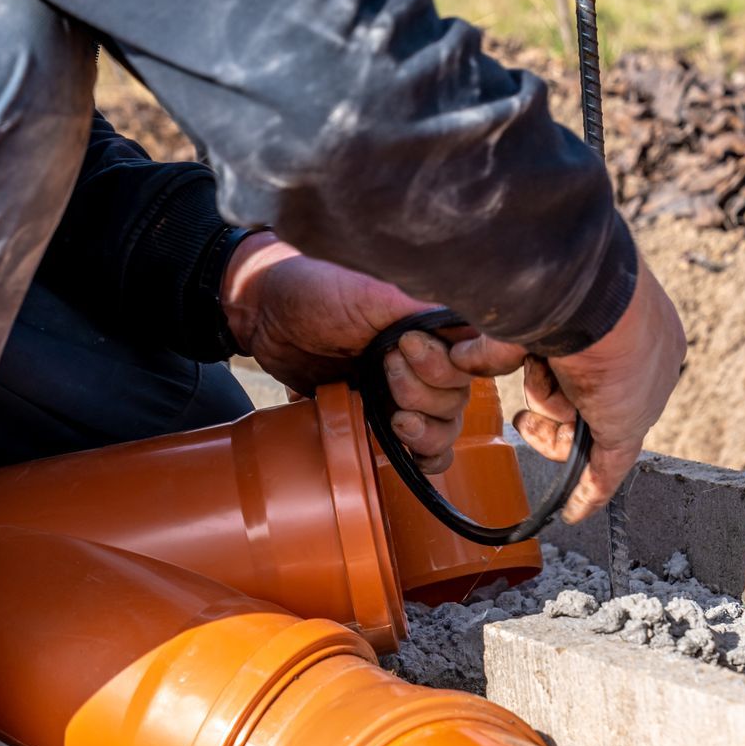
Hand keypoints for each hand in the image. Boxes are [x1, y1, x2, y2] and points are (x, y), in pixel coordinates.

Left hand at [222, 232, 473, 473]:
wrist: (264, 315)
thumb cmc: (313, 289)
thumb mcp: (368, 290)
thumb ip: (419, 306)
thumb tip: (468, 321)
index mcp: (433, 322)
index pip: (480, 352)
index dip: (465, 363)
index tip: (427, 353)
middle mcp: (429, 356)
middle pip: (461, 395)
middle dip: (425, 391)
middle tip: (384, 366)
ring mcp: (407, 389)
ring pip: (447, 426)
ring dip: (425, 429)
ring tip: (391, 415)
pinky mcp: (382, 415)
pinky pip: (425, 449)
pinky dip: (423, 456)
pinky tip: (405, 448)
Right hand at [450, 260, 684, 522]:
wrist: (591, 296)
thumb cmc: (562, 287)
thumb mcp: (529, 313)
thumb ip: (503, 341)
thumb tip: (461, 356)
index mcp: (630, 322)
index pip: (594, 369)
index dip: (556, 382)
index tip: (533, 385)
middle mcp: (641, 361)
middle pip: (586, 404)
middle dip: (550, 410)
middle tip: (524, 419)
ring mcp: (637, 397)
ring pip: (583, 429)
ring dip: (550, 421)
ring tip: (536, 401)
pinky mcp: (626, 429)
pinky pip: (607, 469)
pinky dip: (587, 490)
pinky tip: (573, 511)